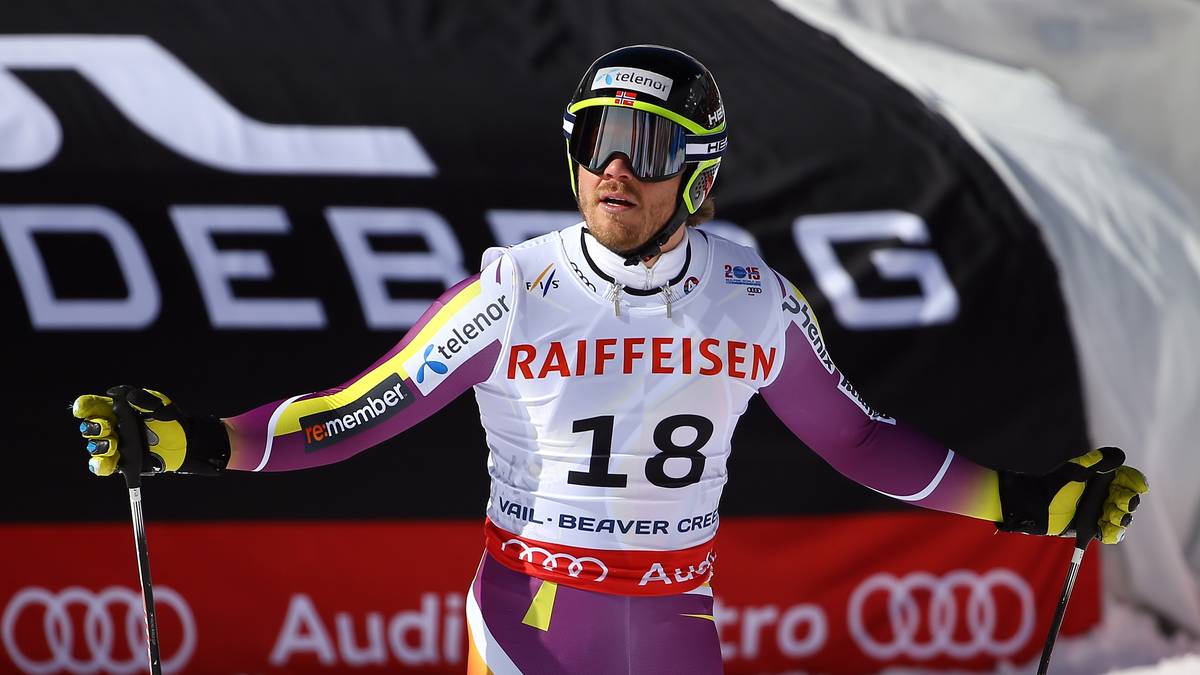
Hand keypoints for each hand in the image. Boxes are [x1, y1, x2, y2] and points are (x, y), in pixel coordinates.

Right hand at [72, 386, 229, 476]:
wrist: (188, 440)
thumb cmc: (171, 418)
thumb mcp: (160, 404)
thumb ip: (142, 397)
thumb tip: (114, 392)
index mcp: (116, 410)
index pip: (93, 406)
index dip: (84, 406)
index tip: (83, 409)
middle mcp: (112, 427)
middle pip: (90, 427)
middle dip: (93, 427)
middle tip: (107, 427)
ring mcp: (116, 446)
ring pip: (95, 447)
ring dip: (99, 446)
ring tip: (113, 444)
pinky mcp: (122, 462)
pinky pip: (105, 466)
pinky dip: (102, 467)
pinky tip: (107, 464)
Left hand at [998, 446, 1148, 543]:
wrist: (1038, 506)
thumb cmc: (1056, 485)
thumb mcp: (1076, 470)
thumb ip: (1098, 461)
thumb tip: (1121, 455)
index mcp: (1104, 478)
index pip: (1128, 479)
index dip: (1135, 482)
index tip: (1138, 487)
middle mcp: (1105, 495)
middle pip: (1130, 500)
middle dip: (1128, 502)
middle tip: (1120, 503)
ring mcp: (1101, 512)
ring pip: (1123, 518)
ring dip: (1121, 518)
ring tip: (1110, 516)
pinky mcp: (1094, 527)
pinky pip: (1111, 533)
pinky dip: (1112, 533)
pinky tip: (1104, 531)